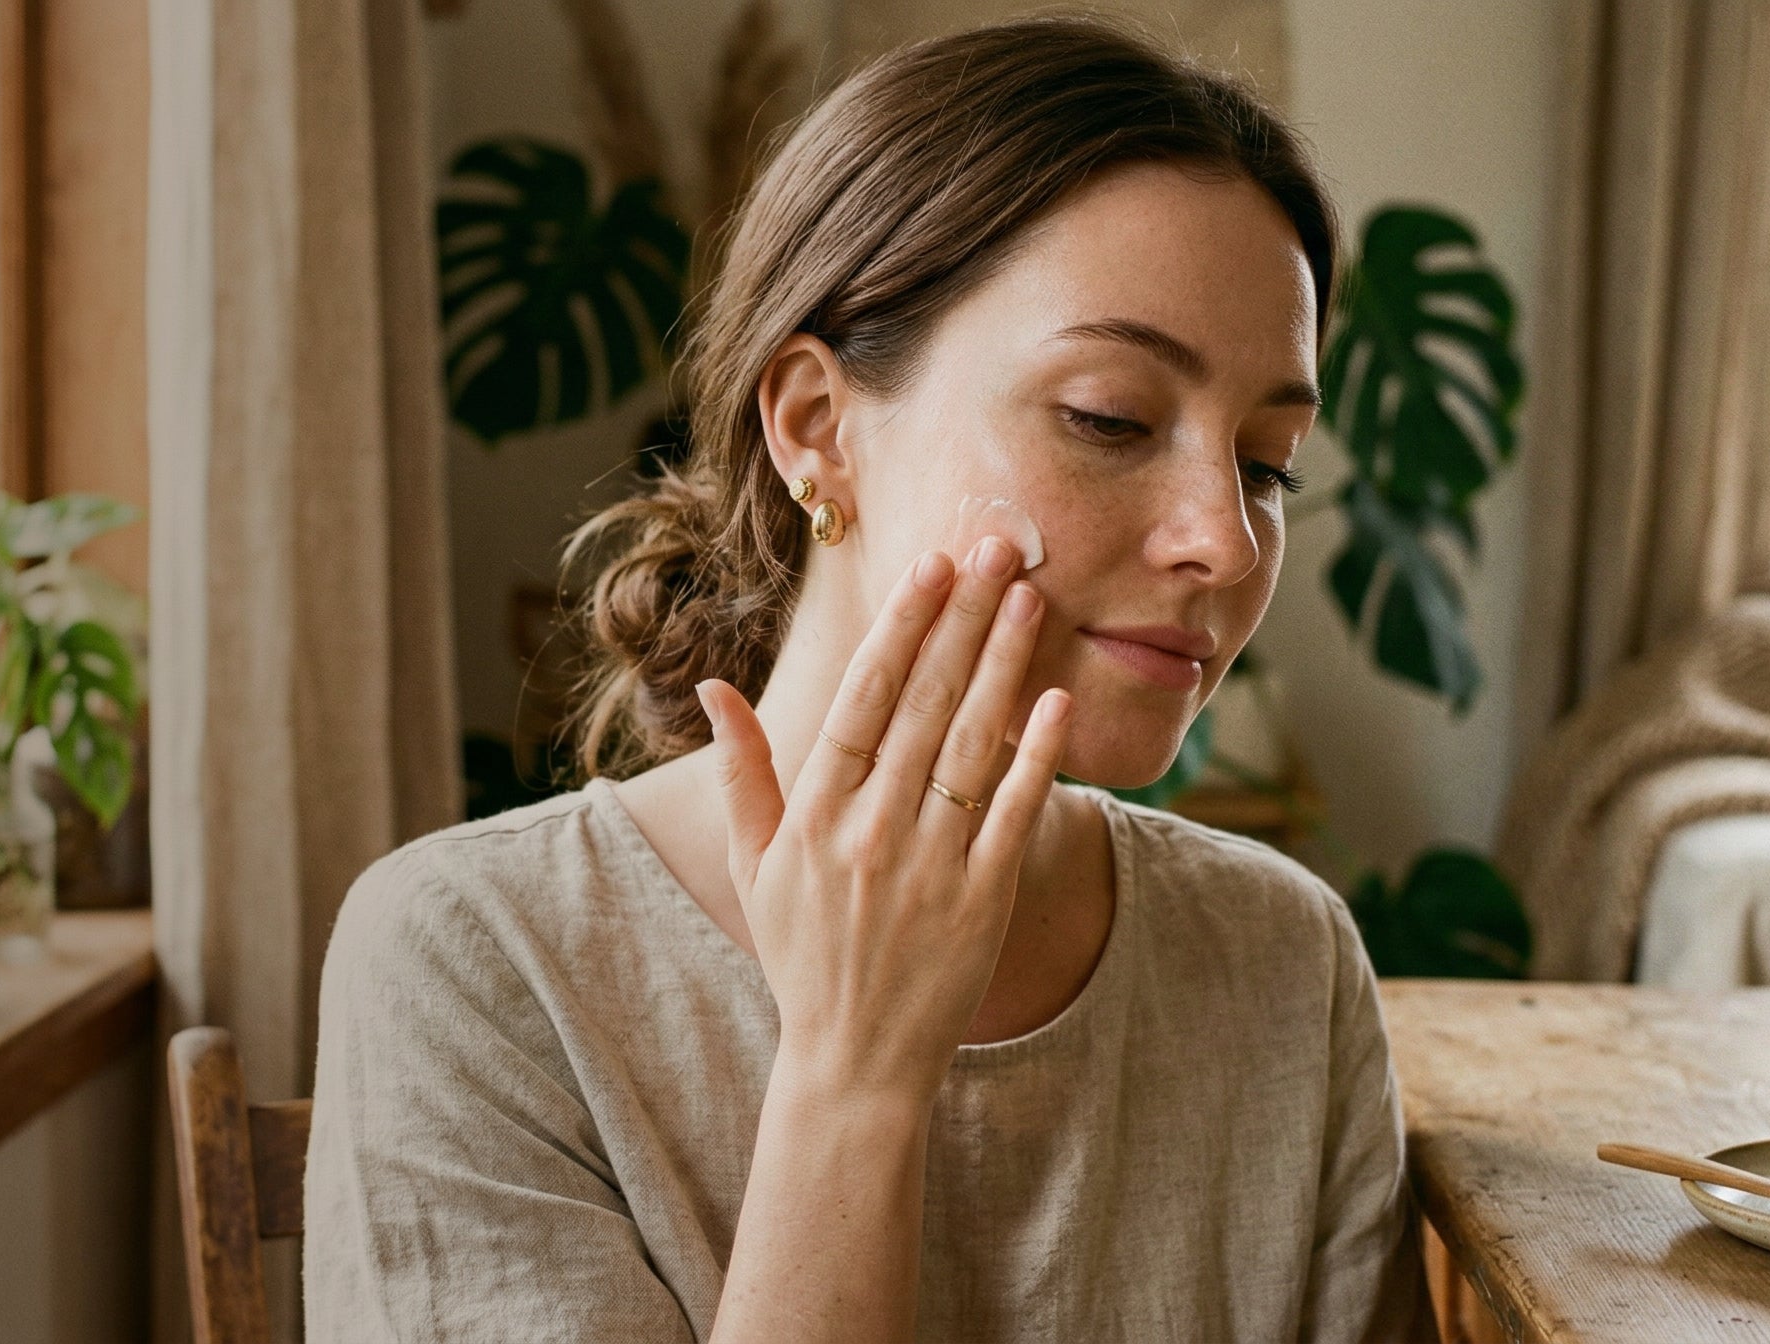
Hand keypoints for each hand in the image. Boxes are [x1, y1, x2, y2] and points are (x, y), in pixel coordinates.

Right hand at [693, 535, 1073, 1102]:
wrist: (854, 1062)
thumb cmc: (801, 956)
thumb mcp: (753, 866)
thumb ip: (741, 773)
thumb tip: (715, 689)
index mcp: (813, 817)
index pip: (862, 701)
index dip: (899, 630)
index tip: (930, 569)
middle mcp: (869, 833)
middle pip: (923, 705)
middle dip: (963, 620)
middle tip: (999, 548)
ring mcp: (929, 866)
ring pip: (970, 744)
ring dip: (1002, 664)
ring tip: (1030, 598)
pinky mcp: (982, 901)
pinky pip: (1013, 812)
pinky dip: (1035, 754)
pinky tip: (1055, 698)